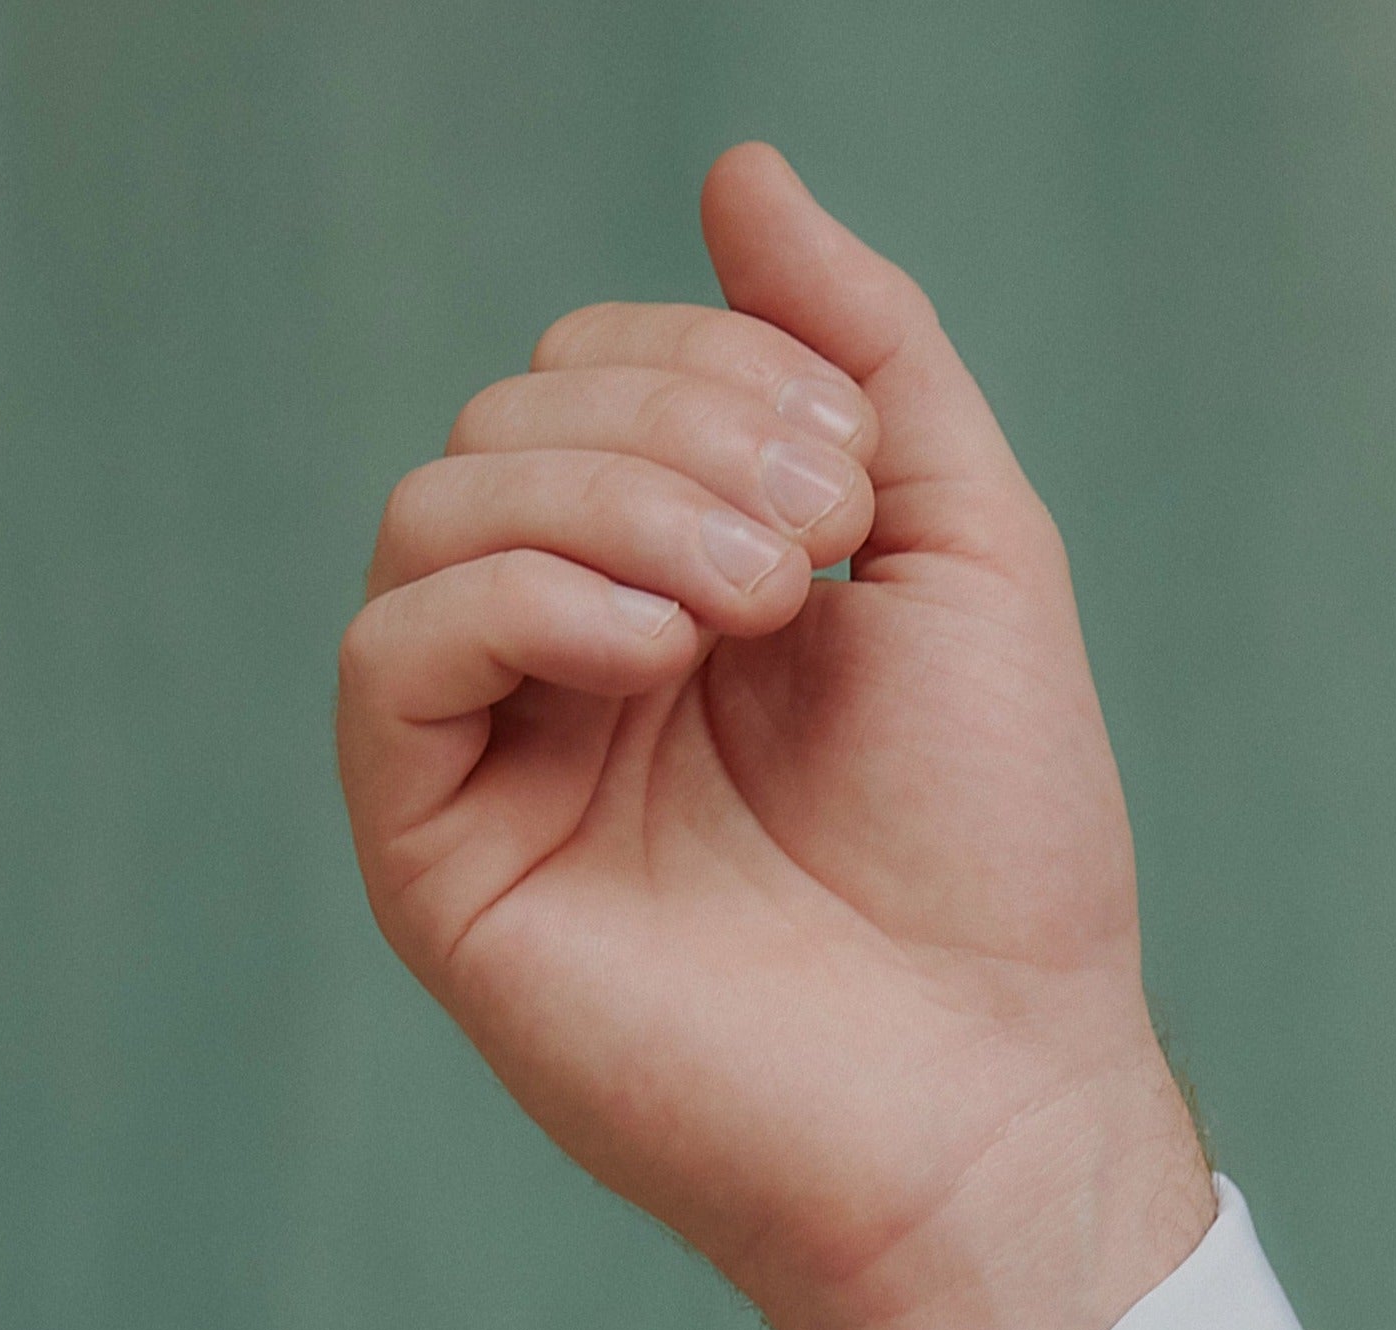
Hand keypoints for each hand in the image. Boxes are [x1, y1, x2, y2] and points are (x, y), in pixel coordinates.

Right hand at [336, 144, 1211, 1329]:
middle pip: (511, 420)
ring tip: (759, 608)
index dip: (724, 367)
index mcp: (691, 592)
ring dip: (611, 501)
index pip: (603, 375)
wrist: (991, 1094)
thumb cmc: (1004, 856)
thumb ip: (865, 355)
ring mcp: (505, 765)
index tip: (862, 490)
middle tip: (815, 557)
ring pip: (437, 510)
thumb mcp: (969, 551)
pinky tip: (655, 653)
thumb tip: (738, 169)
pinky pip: (391, 655)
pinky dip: (517, 599)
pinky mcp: (443, 865)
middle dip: (676, 430)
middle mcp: (578, 669)